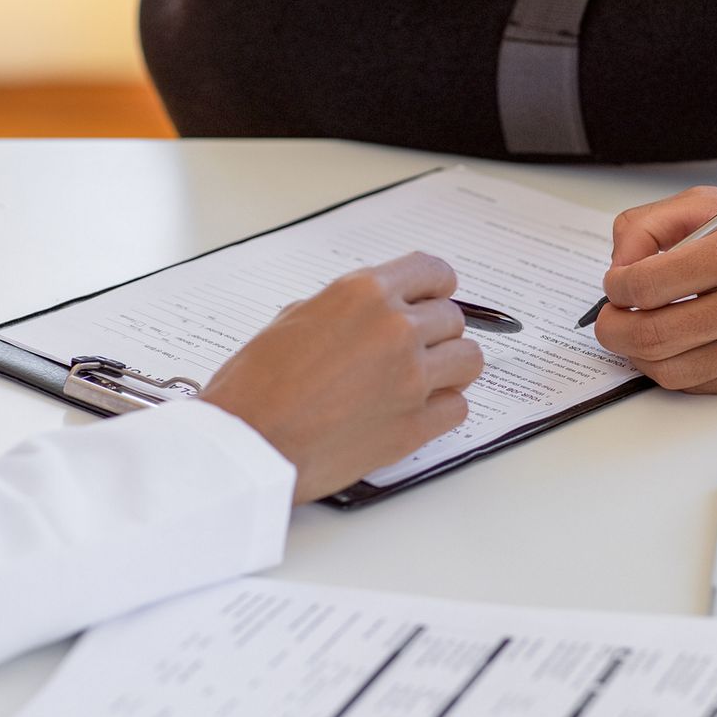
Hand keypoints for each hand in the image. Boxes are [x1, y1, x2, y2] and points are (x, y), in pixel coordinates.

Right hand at [201, 253, 483, 501]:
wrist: (248, 444)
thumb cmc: (255, 386)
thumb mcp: (293, 320)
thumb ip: (343, 310)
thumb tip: (369, 313)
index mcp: (363, 294)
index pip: (432, 272)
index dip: (438, 286)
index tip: (437, 297)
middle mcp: (395, 329)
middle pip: (452, 318)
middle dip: (436, 333)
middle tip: (415, 350)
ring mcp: (411, 379)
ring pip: (468, 360)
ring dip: (450, 368)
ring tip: (426, 380)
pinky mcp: (415, 426)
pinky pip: (458, 407)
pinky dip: (444, 408)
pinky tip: (418, 411)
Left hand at [593, 187, 716, 392]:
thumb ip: (661, 223)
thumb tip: (620, 261)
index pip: (647, 284)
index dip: (615, 286)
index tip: (615, 283)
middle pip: (652, 336)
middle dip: (613, 328)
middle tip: (610, 317)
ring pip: (671, 371)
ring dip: (638, 355)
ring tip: (637, 332)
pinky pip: (702, 384)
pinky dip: (675, 367)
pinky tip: (674, 345)